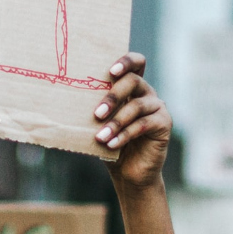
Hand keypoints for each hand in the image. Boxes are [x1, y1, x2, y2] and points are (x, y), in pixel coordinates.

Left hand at [93, 53, 170, 191]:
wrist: (128, 171)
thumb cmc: (110, 142)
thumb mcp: (100, 124)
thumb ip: (95, 109)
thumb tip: (68, 101)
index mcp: (132, 87)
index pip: (135, 63)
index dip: (126, 61)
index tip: (111, 71)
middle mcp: (146, 93)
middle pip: (133, 81)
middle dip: (112, 97)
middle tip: (96, 114)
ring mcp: (157, 107)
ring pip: (136, 106)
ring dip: (115, 122)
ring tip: (100, 137)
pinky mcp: (164, 123)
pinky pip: (143, 124)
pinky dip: (124, 135)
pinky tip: (111, 145)